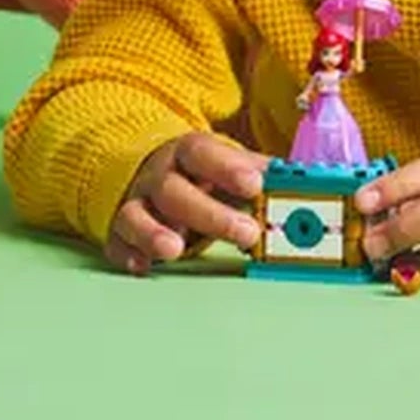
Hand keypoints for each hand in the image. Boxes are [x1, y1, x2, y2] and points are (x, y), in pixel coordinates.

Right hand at [110, 131, 267, 277]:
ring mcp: (136, 204)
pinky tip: (142, 266)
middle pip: (175, 190)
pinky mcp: (120, 233)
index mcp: (188, 154)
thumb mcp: (229, 165)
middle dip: (210, 213)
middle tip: (247, 232)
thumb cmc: (201, 174)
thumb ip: (262, 173)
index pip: (203, 153)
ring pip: (136, 215)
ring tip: (175, 250)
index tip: (255, 184)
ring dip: (154, 233)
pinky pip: (117, 243)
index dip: (227, 167)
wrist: (148, 171)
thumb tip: (302, 179)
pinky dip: (128, 254)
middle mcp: (158, 176)